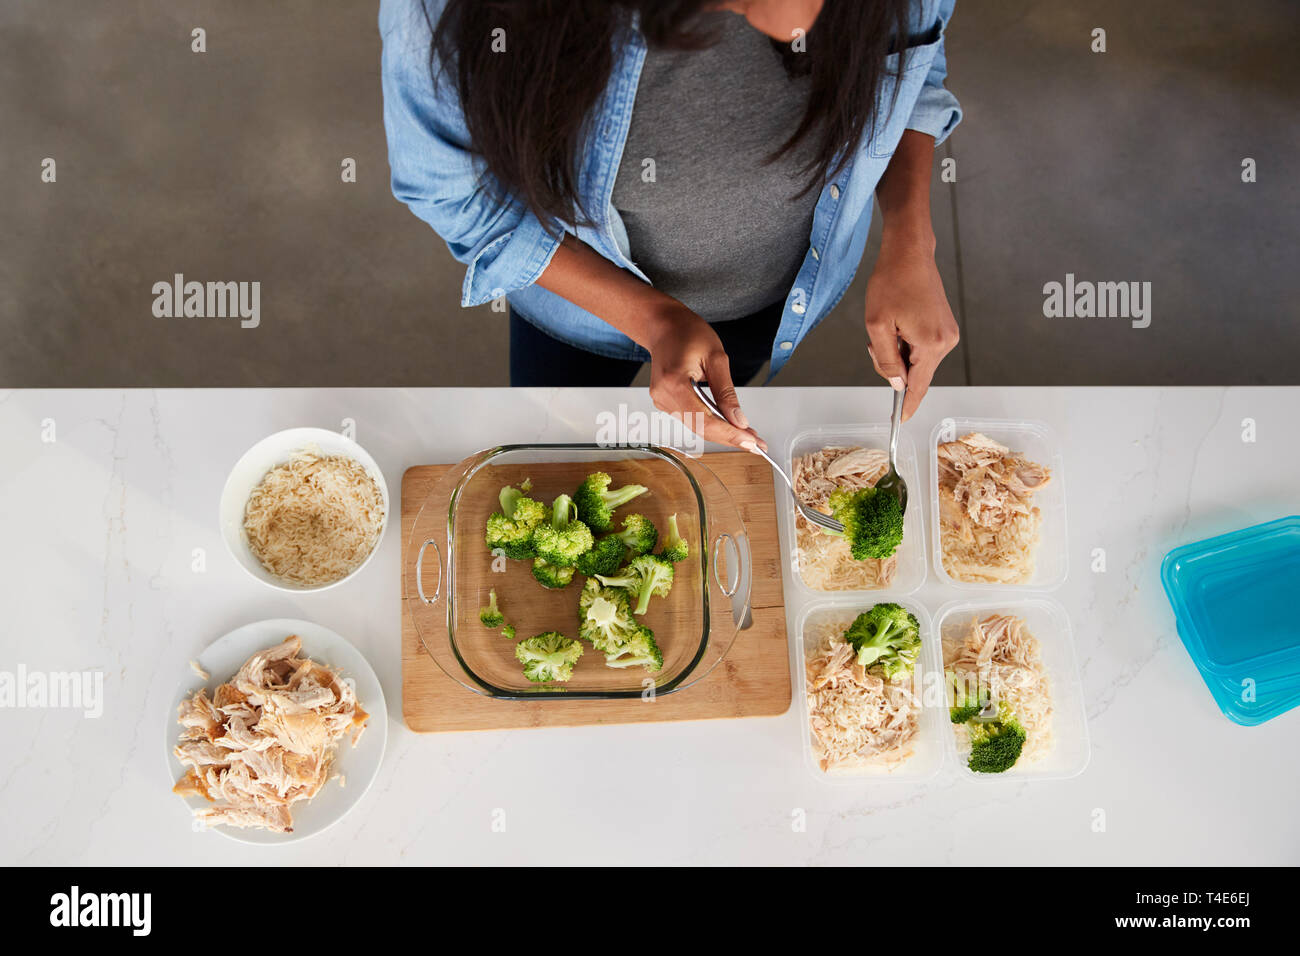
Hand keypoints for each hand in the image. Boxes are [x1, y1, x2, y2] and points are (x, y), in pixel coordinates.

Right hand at [644, 306, 765, 449]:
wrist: (664, 326)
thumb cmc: (687, 333)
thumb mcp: (716, 357)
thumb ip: (727, 392)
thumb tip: (738, 420)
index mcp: (674, 382)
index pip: (704, 420)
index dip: (729, 434)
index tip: (751, 442)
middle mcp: (663, 396)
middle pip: (701, 428)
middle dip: (730, 437)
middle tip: (757, 444)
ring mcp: (662, 401)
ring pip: (697, 427)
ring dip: (723, 433)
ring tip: (748, 436)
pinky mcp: (665, 403)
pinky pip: (692, 419)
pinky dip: (712, 424)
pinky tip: (729, 426)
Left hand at [864, 233, 959, 420]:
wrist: (909, 254)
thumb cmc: (892, 282)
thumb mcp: (877, 325)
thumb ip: (886, 360)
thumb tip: (897, 384)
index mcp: (930, 344)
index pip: (918, 386)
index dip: (907, 406)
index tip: (900, 421)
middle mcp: (946, 342)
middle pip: (916, 374)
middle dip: (893, 366)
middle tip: (877, 340)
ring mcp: (948, 334)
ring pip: (917, 362)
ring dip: (897, 352)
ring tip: (889, 325)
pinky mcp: (945, 328)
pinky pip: (922, 349)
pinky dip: (906, 344)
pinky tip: (899, 324)